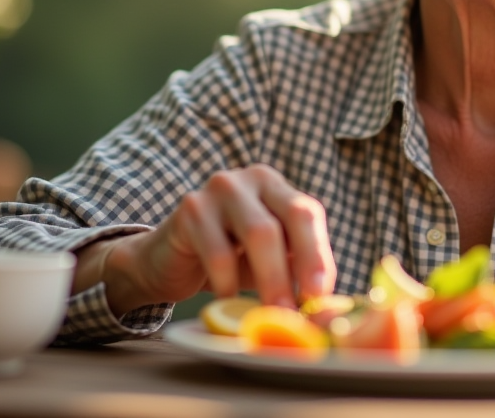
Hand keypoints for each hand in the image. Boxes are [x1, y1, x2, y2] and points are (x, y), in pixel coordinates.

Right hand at [74, 164, 335, 315]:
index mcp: (277, 187)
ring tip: (271, 315)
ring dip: (270, 281)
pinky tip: (229, 303)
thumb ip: (295, 272)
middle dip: (300, 268)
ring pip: (259, 233)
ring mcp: (220, 189)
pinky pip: (219, 251)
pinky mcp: (192, 208)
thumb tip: (326, 308)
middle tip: (299, 312)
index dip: (318, 254)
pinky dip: (229, 284)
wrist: (168, 261)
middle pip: (290, 217)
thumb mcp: (268, 261)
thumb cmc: (228, 260)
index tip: (321, 296)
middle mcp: (252, 179)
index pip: (308, 213)